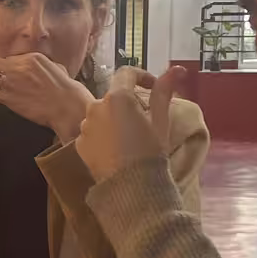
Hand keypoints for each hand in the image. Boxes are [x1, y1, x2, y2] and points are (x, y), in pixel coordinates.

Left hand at [0, 53, 94, 141]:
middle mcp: (18, 67)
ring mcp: (11, 82)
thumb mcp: (55, 68)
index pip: (8, 58)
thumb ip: (40, 65)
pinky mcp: (8, 98)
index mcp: (30, 57)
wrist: (66, 105)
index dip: (2, 65)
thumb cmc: (65, 89)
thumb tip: (35, 68)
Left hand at [77, 66, 183, 183]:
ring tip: (130, 138)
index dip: (142, 76)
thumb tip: (177, 69)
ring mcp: (85, 125)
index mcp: (118, 98)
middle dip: (129, 103)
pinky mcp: (79, 143)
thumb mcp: (160, 121)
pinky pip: (93, 131)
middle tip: (144, 120)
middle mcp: (96, 106)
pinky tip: (116, 149)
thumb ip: (164, 92)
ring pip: (102, 114)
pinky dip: (104, 135)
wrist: (131, 188)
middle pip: (114, 96)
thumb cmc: (150, 153)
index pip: (127, 73)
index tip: (153, 87)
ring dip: (114, 119)